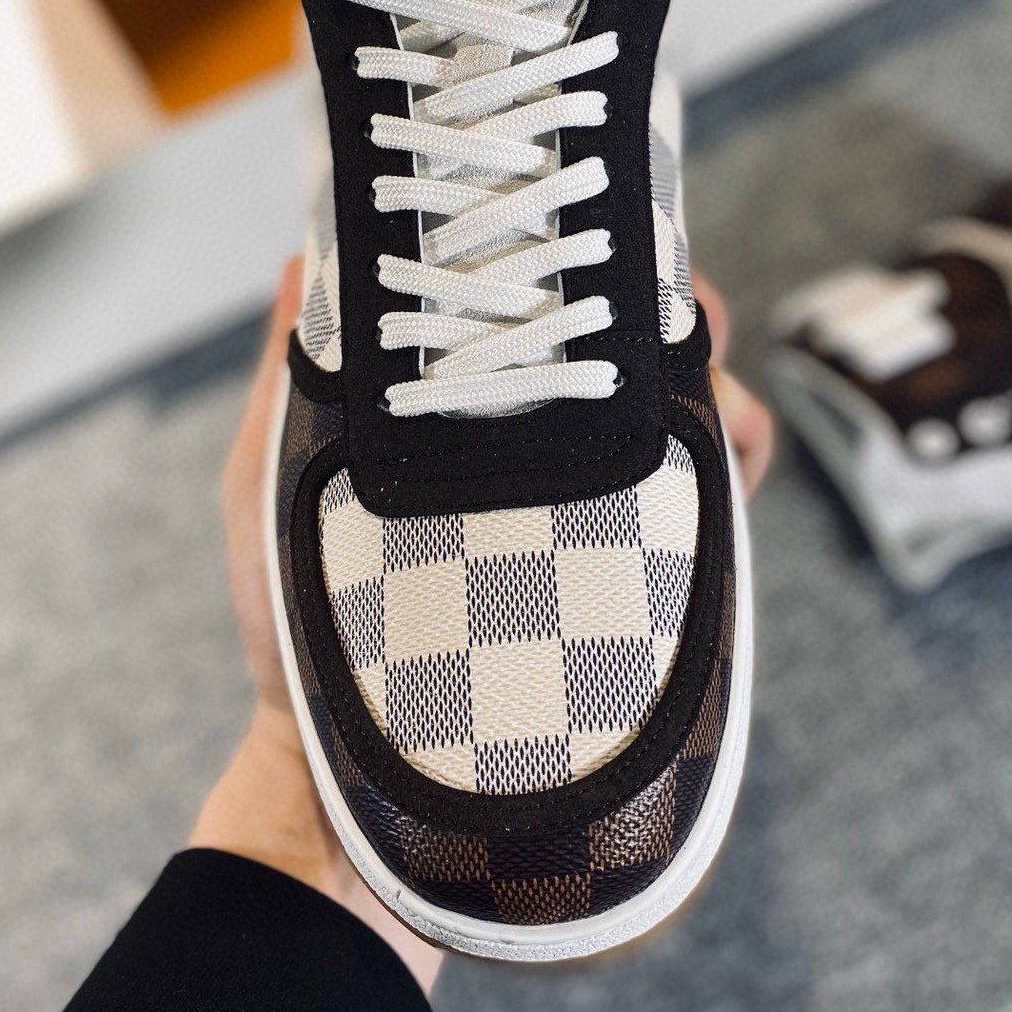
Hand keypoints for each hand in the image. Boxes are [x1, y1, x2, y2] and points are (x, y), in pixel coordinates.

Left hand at [191, 260, 771, 993]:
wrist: (342, 776)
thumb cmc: (297, 625)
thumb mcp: (272, 481)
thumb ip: (292, 375)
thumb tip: (303, 261)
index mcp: (464, 421)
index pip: (534, 319)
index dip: (576, 264)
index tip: (595, 235)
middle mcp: (541, 461)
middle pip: (632, 358)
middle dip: (671, 314)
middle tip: (680, 311)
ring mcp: (594, 524)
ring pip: (688, 423)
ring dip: (717, 389)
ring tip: (714, 401)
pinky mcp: (637, 591)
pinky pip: (712, 516)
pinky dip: (739, 470)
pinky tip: (732, 467)